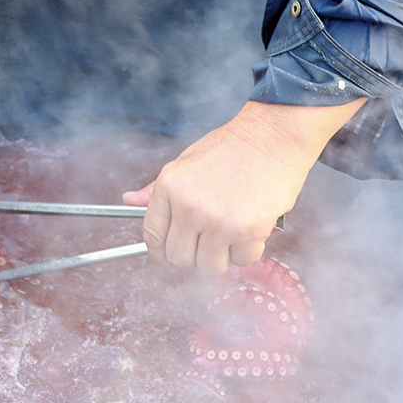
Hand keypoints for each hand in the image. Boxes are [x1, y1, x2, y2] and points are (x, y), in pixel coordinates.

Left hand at [123, 98, 365, 274]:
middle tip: (207, 243)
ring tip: (230, 235)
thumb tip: (129, 201)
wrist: (272, 136)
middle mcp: (190, 206)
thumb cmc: (231, 148)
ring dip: (221, 257)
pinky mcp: (249, 230)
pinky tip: (251, 228)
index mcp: (169, 187)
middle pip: (179, 257)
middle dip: (192, 257)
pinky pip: (242, 260)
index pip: (152, 236)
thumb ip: (157, 189)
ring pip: (210, 266)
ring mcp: (219, 220)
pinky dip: (247, 251)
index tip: (169, 255)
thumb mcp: (185, 162)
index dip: (160, 252)